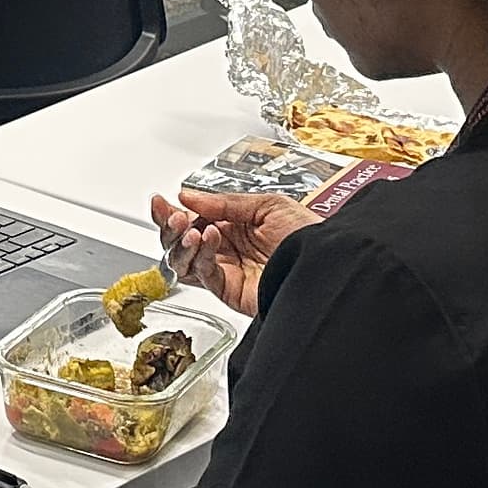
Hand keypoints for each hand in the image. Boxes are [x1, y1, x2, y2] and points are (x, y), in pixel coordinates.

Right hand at [151, 189, 311, 317]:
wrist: (326, 265)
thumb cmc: (310, 236)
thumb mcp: (267, 204)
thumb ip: (224, 202)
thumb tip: (188, 196)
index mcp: (234, 226)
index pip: (192, 219)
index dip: (172, 211)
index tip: (161, 200)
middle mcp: (226, 249)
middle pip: (179, 241)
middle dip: (170, 226)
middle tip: (172, 215)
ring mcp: (225, 270)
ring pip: (182, 260)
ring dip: (180, 242)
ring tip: (191, 227)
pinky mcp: (227, 290)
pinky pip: (201, 273)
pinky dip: (199, 254)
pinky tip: (209, 236)